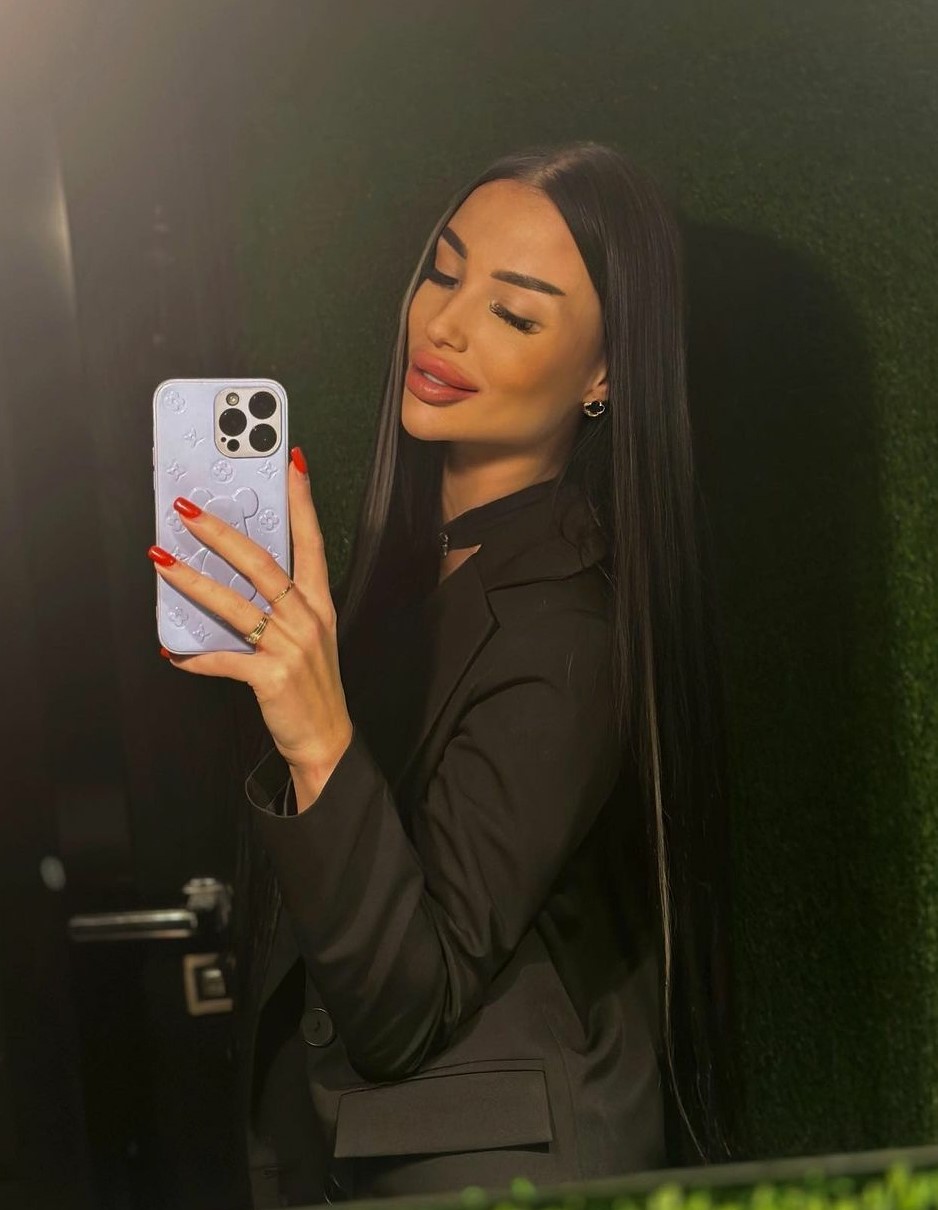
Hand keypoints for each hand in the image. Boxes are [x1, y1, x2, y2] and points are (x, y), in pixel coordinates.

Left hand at [148, 445, 352, 787]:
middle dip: (221, 533)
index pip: (311, 542)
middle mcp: (306, 618)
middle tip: (189, 511)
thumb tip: (237, 576)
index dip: (302, 502)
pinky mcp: (270, 676)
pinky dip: (194, 657)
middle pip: (262, 564)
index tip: (293, 465)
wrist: (325, 738)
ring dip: (193, 582)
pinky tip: (173, 651)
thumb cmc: (313, 685)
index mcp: (318, 604)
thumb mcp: (310, 636)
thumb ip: (283, 605)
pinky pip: (223, 660)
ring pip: (235, 604)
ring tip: (162, 561)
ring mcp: (290, 646)